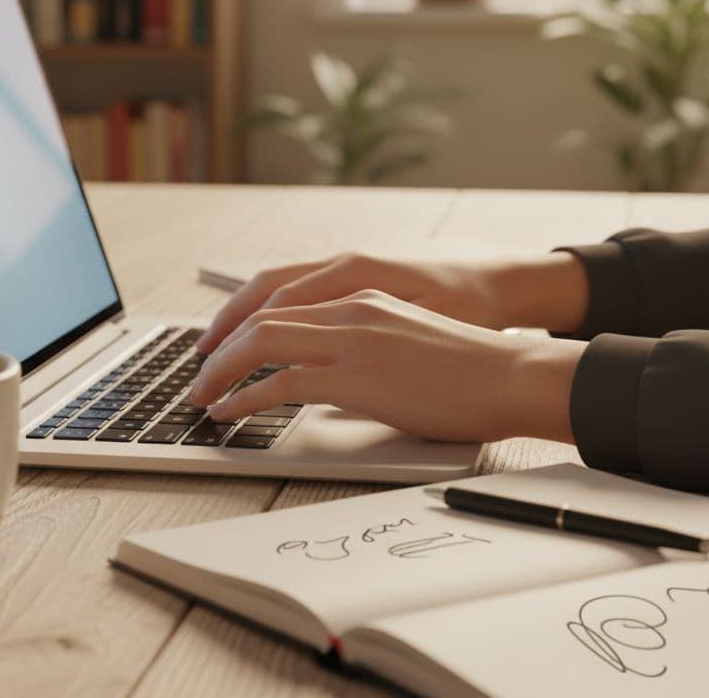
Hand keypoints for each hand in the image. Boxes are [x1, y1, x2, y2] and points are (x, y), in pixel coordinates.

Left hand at [187, 290, 586, 443]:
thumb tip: (329, 386)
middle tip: (198, 375)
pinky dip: (245, 398)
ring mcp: (350, 339)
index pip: (281, 298)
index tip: (218, 346)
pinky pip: (279, 383)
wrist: (510, 375)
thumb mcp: (406, 343)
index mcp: (362, 296)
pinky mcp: (353, 376)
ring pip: (260, 342)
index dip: (240, 321)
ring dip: (221, 371)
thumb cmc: (470, 370)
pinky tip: (231, 413)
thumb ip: (364, 352)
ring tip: (202, 397)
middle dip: (219, 346)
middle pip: (260, 315)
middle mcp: (350, 308)